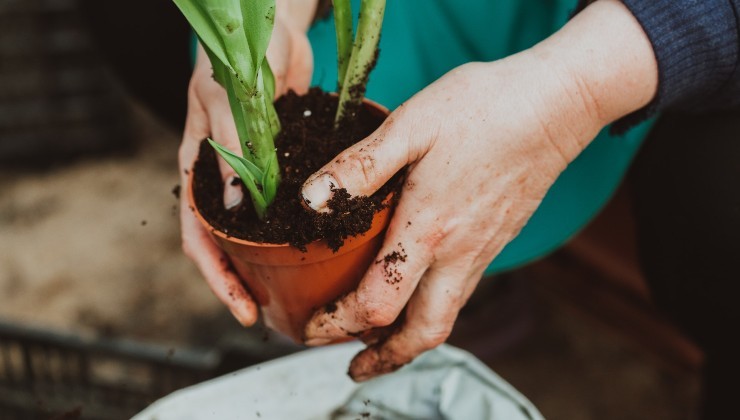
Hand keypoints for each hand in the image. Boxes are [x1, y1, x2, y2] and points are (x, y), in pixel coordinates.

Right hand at [179, 2, 313, 326]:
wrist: (272, 26)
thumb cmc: (238, 55)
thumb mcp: (227, 100)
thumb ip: (231, 148)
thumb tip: (236, 207)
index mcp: (197, 168)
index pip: (198, 236)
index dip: (217, 277)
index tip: (241, 309)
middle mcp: (223, 177)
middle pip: (227, 243)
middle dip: (244, 280)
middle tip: (273, 310)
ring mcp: (253, 172)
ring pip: (256, 229)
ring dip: (269, 260)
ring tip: (297, 289)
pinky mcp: (281, 161)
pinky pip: (284, 203)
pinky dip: (295, 226)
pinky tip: (319, 242)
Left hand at [301, 0, 656, 379]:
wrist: (555, 105)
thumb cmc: (482, 109)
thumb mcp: (410, 127)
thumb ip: (359, 168)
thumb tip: (310, 201)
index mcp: (429, 229)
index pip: (378, 305)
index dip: (338, 325)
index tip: (310, 328)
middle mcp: (459, 253)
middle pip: (422, 333)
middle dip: (383, 359)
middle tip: (353, 367)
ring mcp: (482, 251)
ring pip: (444, 318)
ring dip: (407, 340)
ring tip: (377, 342)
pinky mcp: (495, 240)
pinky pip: (460, 292)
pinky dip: (430, 309)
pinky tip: (415, 289)